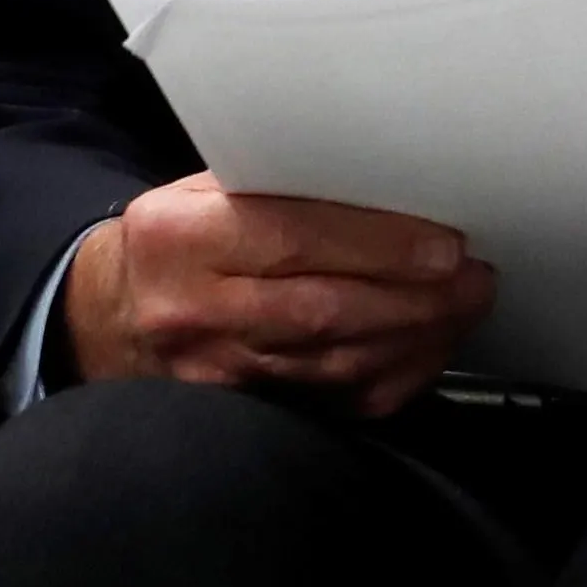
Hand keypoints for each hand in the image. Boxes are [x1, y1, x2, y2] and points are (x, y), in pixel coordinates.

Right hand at [62, 174, 494, 415]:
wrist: (111, 315)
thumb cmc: (181, 239)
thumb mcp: (204, 190)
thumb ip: (280, 186)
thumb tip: (393, 179)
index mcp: (179, 237)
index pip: (290, 240)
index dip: (378, 246)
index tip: (444, 246)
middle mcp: (191, 309)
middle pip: (324, 310)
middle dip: (417, 297)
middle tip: (475, 278)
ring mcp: (215, 369)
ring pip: (338, 360)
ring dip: (419, 335)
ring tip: (466, 304)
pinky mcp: (244, 407)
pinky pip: (340, 397)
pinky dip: (398, 370)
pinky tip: (431, 343)